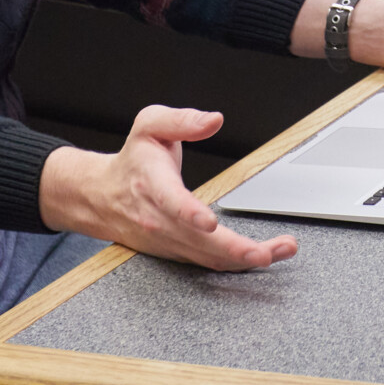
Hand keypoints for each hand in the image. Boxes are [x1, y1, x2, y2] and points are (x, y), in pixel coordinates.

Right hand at [39, 105, 295, 272]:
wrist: (102, 196)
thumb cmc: (133, 160)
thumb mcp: (150, 125)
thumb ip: (182, 120)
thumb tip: (214, 119)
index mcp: (153, 185)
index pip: (171, 203)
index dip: (190, 214)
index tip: (210, 222)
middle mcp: (159, 220)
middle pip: (197, 242)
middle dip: (234, 250)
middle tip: (266, 252)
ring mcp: (167, 241)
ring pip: (207, 257)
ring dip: (244, 259)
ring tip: (280, 251)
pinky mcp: (176, 252)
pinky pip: (207, 263)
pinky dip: (235, 265)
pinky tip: (262, 257)